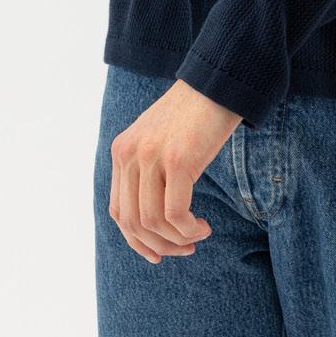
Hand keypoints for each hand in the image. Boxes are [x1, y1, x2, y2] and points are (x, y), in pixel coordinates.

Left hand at [108, 78, 241, 262]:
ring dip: (178, 240)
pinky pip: (175, 213)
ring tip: (199, 235)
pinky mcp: (177, 159)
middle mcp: (129, 153)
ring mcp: (150, 155)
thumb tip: (153, 221)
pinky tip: (204, 226)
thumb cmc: (194, 115)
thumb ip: (148, 170)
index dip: (137, 241)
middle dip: (159, 246)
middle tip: (186, 249)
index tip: (160, 253)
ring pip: (153, 222)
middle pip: (132, 222)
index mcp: (122, 151)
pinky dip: (189, 229)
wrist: (217, 83)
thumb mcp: (159, 141)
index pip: (118, 211)